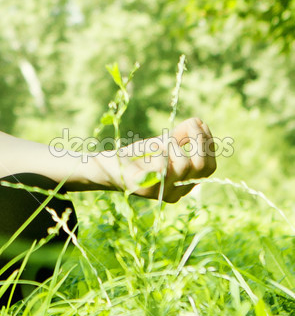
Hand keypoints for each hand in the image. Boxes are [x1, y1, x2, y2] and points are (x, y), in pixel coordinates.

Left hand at [92, 117, 217, 202]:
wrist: (106, 167)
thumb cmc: (136, 157)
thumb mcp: (162, 145)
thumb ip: (181, 137)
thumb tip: (199, 122)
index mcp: (185, 184)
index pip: (210, 167)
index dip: (208, 143)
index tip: (199, 123)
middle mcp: (177, 192)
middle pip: (204, 167)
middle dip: (201, 140)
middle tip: (190, 123)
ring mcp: (162, 192)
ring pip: (184, 165)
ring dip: (175, 144)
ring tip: (163, 139)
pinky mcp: (145, 188)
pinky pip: (162, 167)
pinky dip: (159, 151)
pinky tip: (150, 149)